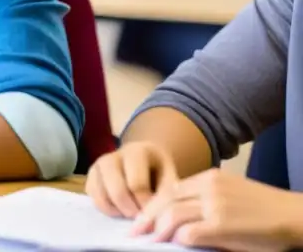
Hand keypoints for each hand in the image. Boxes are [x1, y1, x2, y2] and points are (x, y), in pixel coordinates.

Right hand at [86, 142, 178, 218]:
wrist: (147, 162)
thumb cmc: (160, 173)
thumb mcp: (170, 180)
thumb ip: (164, 197)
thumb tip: (152, 221)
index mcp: (137, 152)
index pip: (136, 184)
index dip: (145, 204)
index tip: (154, 212)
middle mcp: (113, 155)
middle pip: (117, 191)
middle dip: (131, 210)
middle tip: (141, 217)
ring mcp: (98, 165)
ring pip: (102, 197)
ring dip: (118, 212)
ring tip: (132, 212)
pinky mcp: (90, 177)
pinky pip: (94, 200)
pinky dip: (108, 210)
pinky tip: (120, 209)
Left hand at [131, 168, 302, 250]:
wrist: (294, 216)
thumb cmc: (264, 211)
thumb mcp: (230, 195)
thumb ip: (204, 201)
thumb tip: (177, 221)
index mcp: (208, 178)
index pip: (169, 190)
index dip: (152, 205)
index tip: (140, 218)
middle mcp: (208, 187)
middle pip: (165, 200)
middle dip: (146, 217)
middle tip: (134, 233)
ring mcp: (214, 205)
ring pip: (172, 216)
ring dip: (157, 231)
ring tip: (150, 241)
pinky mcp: (222, 225)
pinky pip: (188, 232)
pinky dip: (177, 239)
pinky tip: (175, 244)